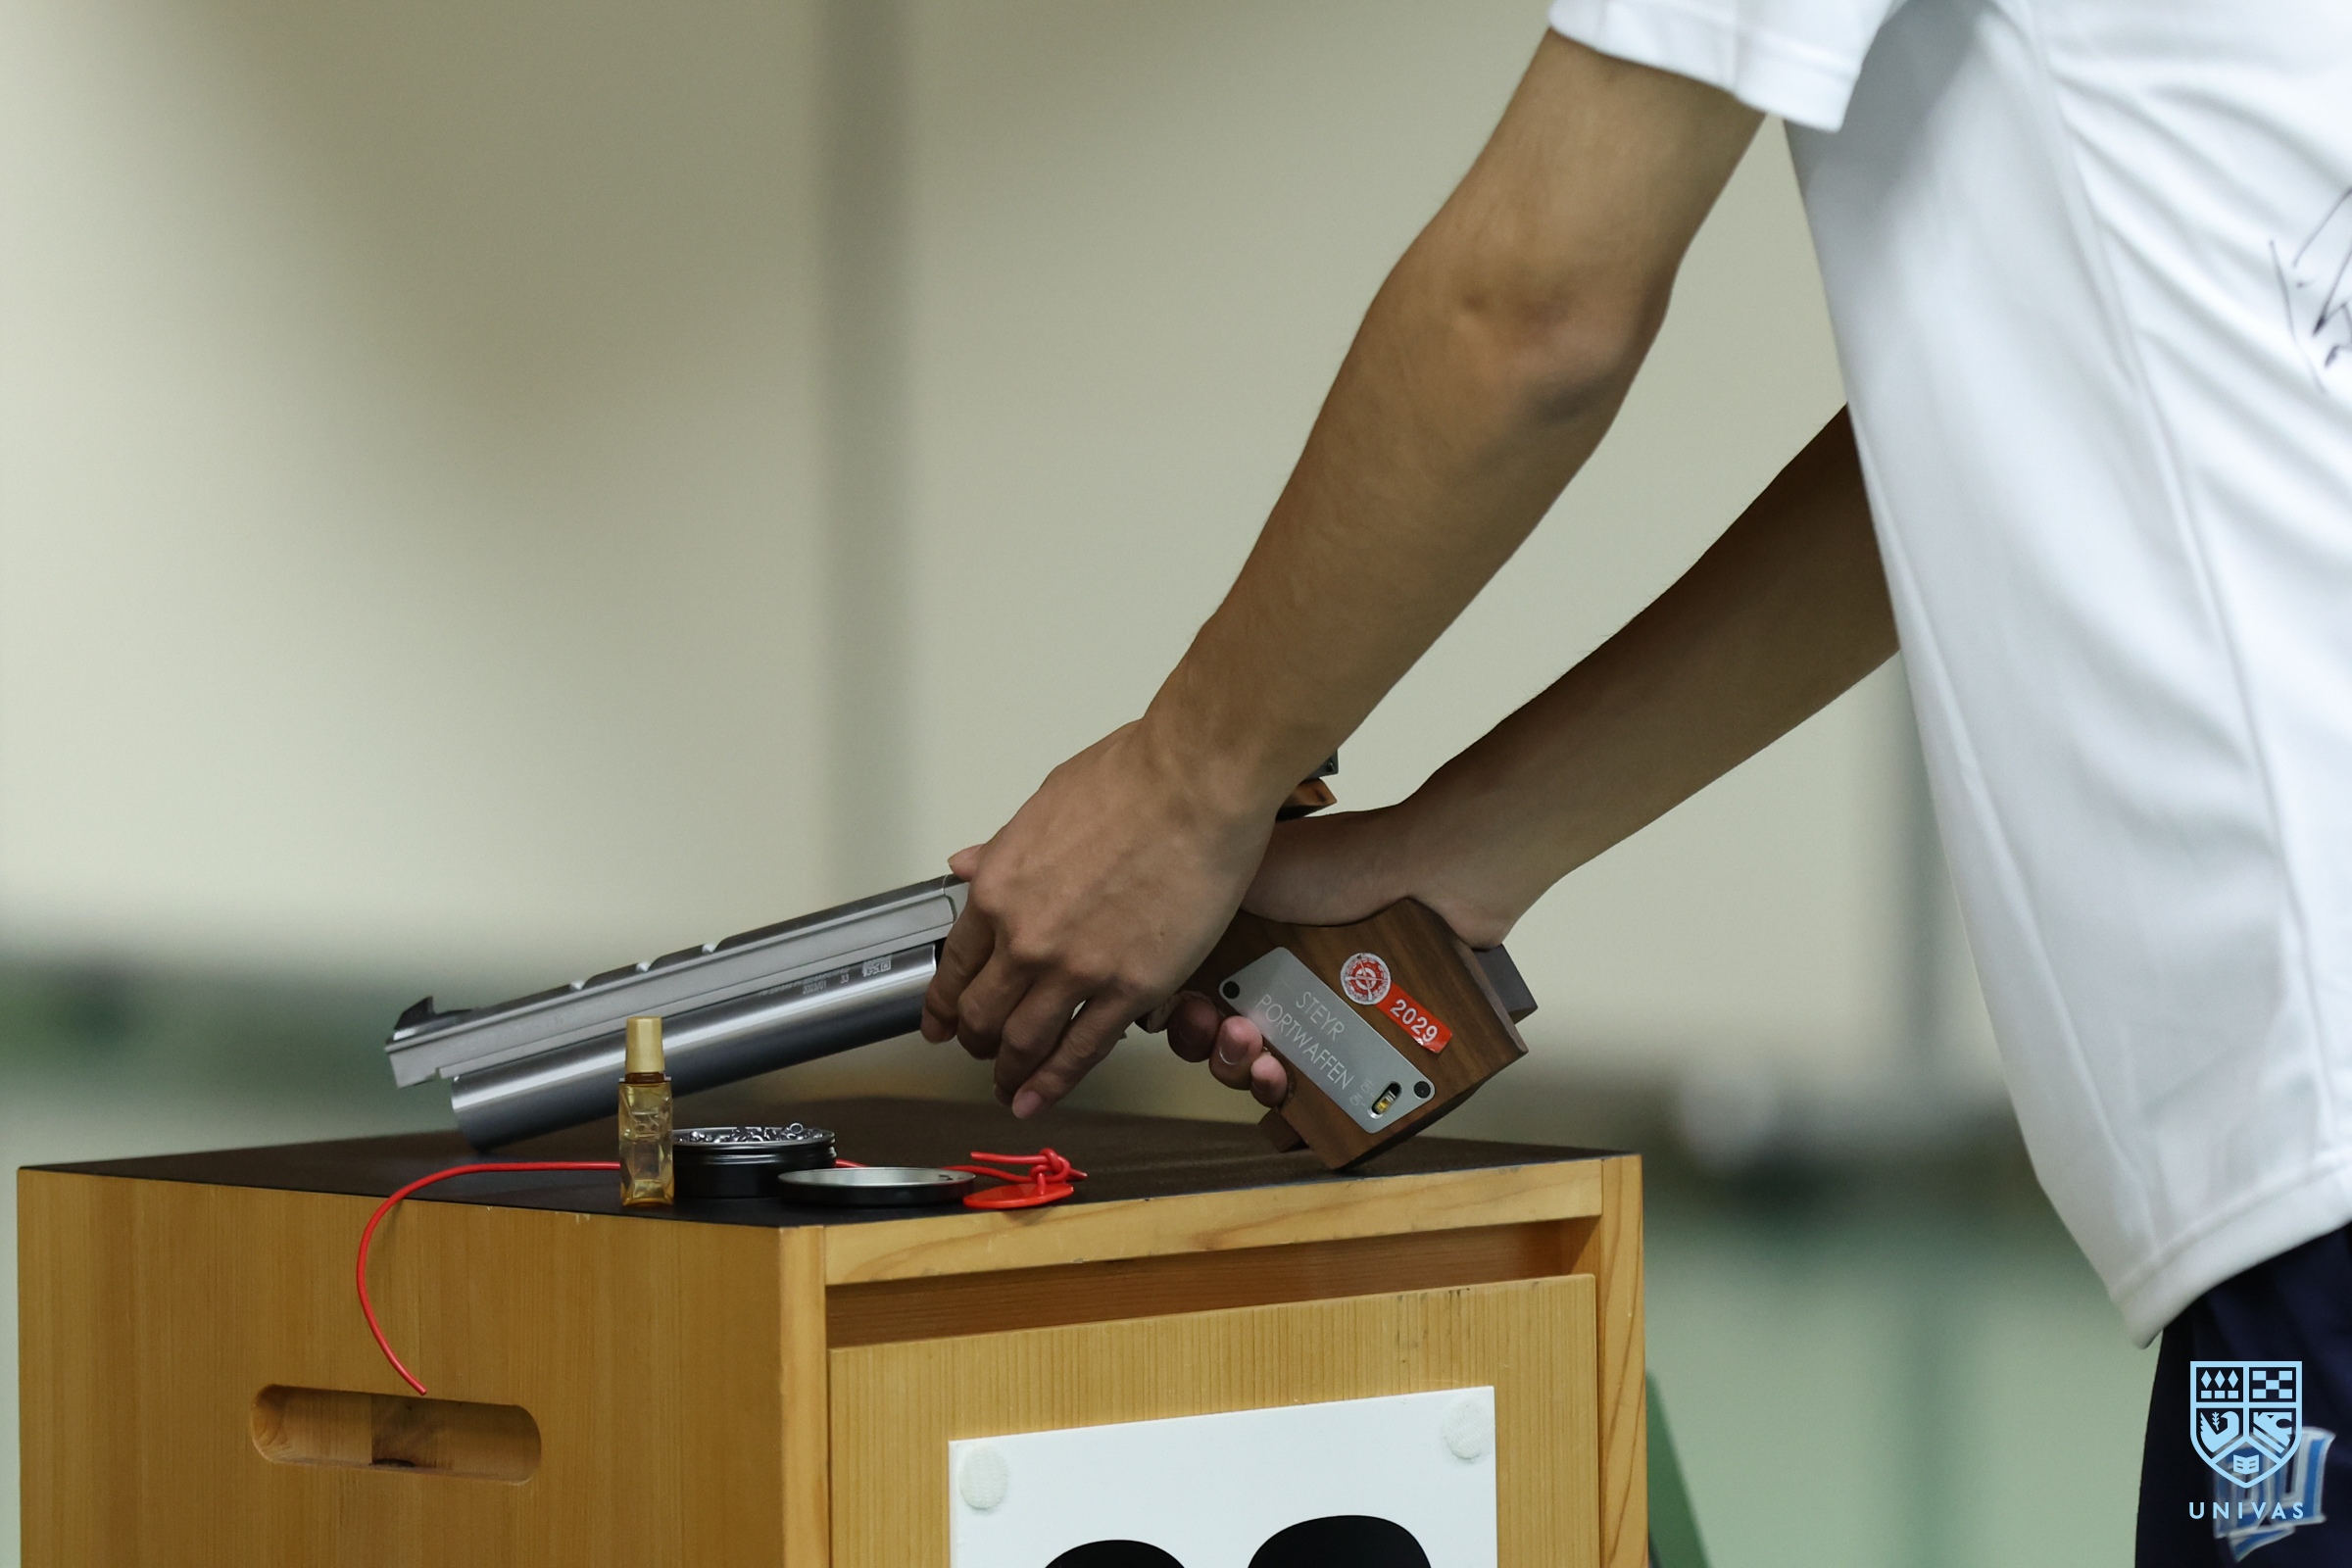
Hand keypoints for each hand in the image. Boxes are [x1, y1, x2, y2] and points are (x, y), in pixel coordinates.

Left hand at [919, 721, 1281, 1116]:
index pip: (956, 966)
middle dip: (976, 1043)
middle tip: (981, 1054)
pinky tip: (1040, 1098)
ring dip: (1011, 1073)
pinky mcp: (1131, 990)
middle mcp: (1025, 938)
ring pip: (1024, 1043)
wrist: (1195, 785)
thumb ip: (1003, 849)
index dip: (944, 1005)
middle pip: (982, 1014)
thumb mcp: (1044, 805)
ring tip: (1010, 1088)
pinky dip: (1054, 1083)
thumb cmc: (1133, 780)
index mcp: (998, 889)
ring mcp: (1076, 969)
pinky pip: (1083, 1051)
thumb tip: (968, 862)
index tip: (942, 1023)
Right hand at [1159, 803, 1518, 1102]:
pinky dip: (1303, 1118)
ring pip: (1269, 1080)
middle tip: (1236, 1032)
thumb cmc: (1339, 865)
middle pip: (1228, 1047)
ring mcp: (1328, 1023)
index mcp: (1248, 949)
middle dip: (1217, 1052)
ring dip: (1251, 1081)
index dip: (1183, 1019)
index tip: (1191, 1013)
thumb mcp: (1246, 873)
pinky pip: (1330, 1102)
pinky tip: (1292, 1109)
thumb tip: (1148, 943)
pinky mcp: (1369, 1053)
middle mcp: (1284, 987)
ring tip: (1269, 1064)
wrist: (1426, 878)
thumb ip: (1196, 906)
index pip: (1195, 1003)